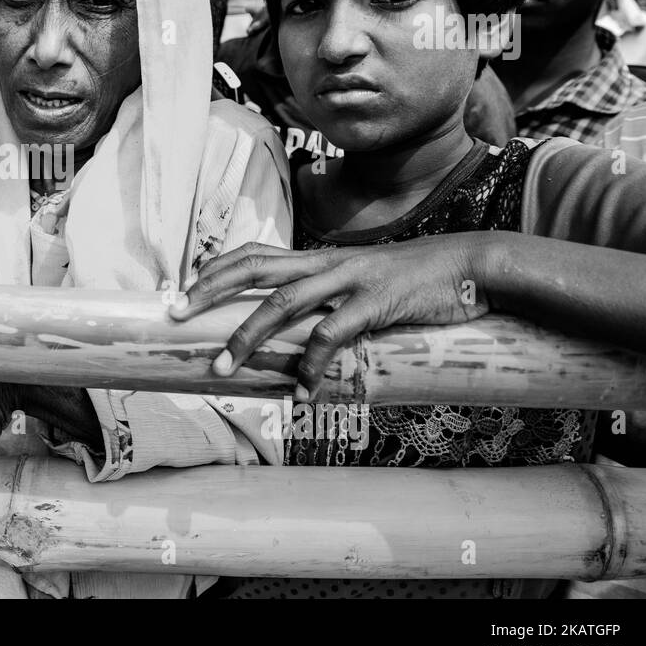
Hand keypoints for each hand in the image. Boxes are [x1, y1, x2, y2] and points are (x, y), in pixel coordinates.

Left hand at [169, 235, 493, 399]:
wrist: (471, 266)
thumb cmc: (415, 281)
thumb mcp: (362, 282)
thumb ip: (330, 297)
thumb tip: (299, 331)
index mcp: (320, 257)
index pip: (255, 253)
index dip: (215, 268)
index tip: (183, 289)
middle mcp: (326, 262)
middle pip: (253, 268)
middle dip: (209, 290)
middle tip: (175, 314)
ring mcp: (349, 279)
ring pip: (282, 302)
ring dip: (247, 337)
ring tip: (223, 368)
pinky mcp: (376, 302)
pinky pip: (332, 335)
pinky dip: (311, 365)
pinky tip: (302, 392)